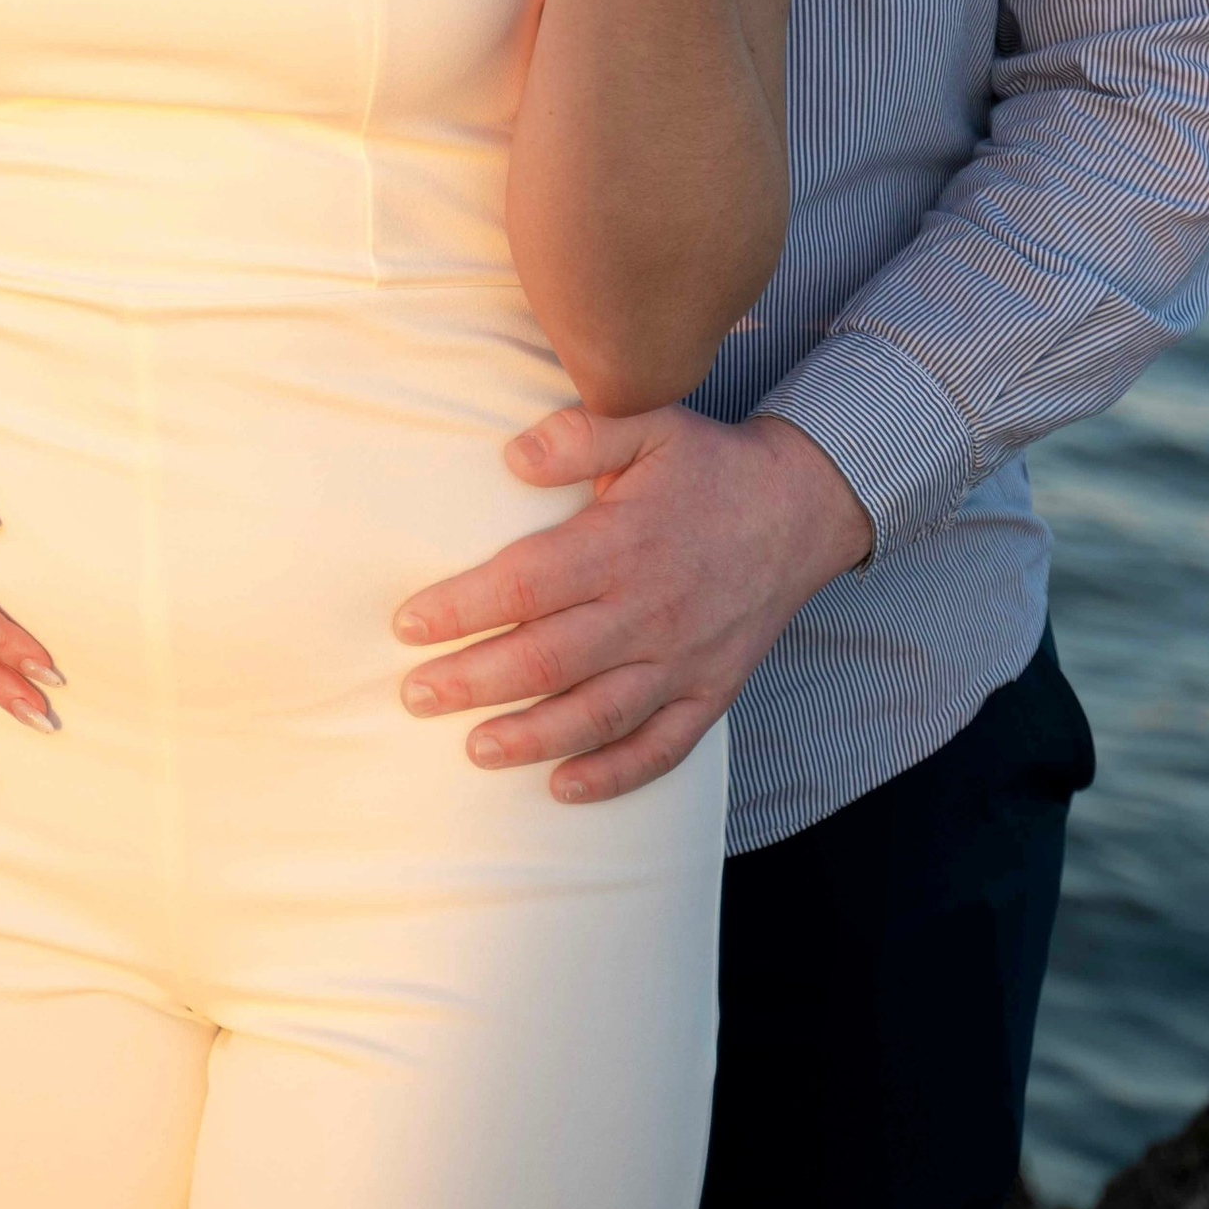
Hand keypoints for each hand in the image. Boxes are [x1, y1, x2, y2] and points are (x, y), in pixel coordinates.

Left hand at [391, 403, 875, 800]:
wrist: (801, 509)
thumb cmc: (708, 466)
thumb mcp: (649, 421)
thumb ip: (579, 433)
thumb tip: (511, 457)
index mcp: (622, 543)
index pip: (524, 584)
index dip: (460, 607)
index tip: (407, 623)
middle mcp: (648, 610)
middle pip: (546, 659)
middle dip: (472, 682)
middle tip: (415, 695)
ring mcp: (682, 660)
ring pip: (595, 714)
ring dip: (530, 737)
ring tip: (474, 748)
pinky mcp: (711, 692)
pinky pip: (661, 747)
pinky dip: (613, 774)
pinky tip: (563, 787)